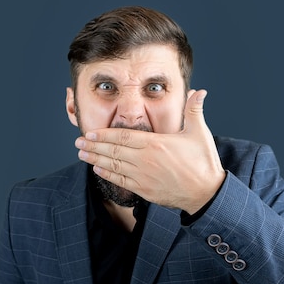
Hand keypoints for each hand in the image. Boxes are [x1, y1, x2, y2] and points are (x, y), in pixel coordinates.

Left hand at [75, 89, 225, 213]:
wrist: (206, 193)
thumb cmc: (203, 162)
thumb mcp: (199, 133)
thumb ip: (194, 110)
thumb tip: (200, 91)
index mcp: (155, 143)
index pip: (122, 136)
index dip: (103, 134)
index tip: (89, 133)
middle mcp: (144, 160)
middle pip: (112, 151)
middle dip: (92, 146)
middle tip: (78, 142)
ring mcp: (142, 176)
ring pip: (112, 166)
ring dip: (95, 160)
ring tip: (82, 155)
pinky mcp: (144, 190)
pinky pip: (120, 181)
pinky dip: (106, 175)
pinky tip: (97, 170)